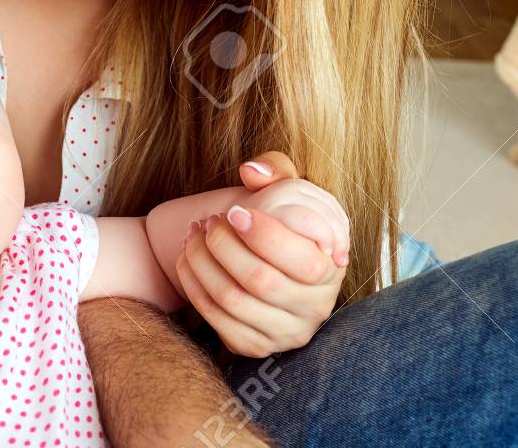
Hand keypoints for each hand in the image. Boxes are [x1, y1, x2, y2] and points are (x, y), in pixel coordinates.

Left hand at [176, 151, 347, 357]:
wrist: (265, 262)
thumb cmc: (279, 223)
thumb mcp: (288, 191)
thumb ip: (276, 171)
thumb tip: (251, 171)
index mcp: (330, 268)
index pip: (301, 260)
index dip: (262, 234)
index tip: (234, 212)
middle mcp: (314, 307)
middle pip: (260, 280)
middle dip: (223, 245)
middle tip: (209, 222)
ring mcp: (285, 332)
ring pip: (232, 300)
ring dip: (202, 262)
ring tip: (194, 236)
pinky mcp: (255, 346)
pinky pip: (216, 319)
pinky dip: (193, 284)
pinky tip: (188, 258)